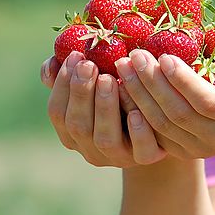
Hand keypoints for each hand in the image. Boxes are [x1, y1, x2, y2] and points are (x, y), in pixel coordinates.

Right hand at [41, 52, 167, 166]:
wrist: (162, 121)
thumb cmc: (121, 96)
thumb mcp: (97, 84)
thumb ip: (73, 74)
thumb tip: (52, 65)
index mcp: (72, 132)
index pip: (58, 112)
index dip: (63, 85)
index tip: (75, 57)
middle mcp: (91, 149)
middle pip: (78, 126)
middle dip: (82, 93)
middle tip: (90, 65)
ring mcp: (118, 156)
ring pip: (105, 139)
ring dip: (105, 108)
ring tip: (109, 80)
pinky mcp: (146, 157)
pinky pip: (141, 150)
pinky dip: (137, 132)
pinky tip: (137, 113)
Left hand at [112, 48, 214, 159]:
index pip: (207, 102)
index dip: (183, 81)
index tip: (164, 56)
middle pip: (179, 113)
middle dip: (153, 84)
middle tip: (136, 56)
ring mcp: (198, 150)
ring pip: (160, 124)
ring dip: (138, 94)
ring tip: (125, 65)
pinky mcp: (180, 151)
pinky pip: (151, 131)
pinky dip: (134, 108)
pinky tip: (124, 84)